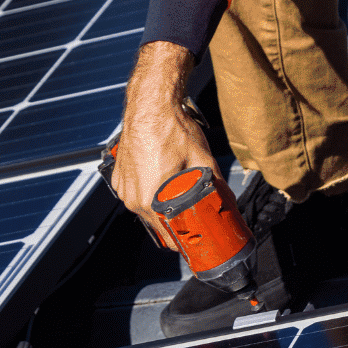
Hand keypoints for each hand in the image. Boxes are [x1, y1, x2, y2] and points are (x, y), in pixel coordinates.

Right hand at [111, 41, 217, 242]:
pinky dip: (147, 192)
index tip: (193, 242)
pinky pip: (134, 193)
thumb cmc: (171, 129)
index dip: (182, 242)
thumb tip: (228, 200)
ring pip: (144, 208)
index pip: (167, 236)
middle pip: (156, 224)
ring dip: (159, 208)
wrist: (150, 104)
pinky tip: (161, 181)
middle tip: (191, 219)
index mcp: (150, 199)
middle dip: (173, 224)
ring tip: (177, 199)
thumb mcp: (202, 159)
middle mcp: (132, 196)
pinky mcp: (119, 175)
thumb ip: (216, 185)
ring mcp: (123, 186)